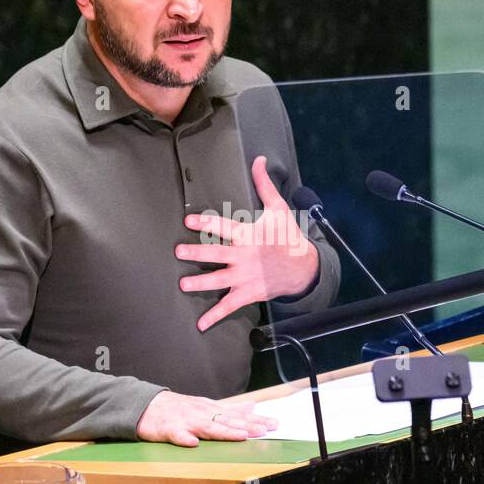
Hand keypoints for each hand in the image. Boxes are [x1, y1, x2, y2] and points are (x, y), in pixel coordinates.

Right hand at [136, 391, 278, 446]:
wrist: (146, 405)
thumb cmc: (178, 408)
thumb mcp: (207, 405)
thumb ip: (230, 408)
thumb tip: (252, 406)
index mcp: (211, 410)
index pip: (238, 415)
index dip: (256, 420)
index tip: (274, 424)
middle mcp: (202, 414)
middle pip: (227, 420)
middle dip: (247, 425)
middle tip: (265, 430)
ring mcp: (185, 421)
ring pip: (207, 427)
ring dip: (224, 431)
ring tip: (240, 436)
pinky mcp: (168, 430)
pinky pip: (177, 435)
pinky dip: (184, 439)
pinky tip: (192, 443)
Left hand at [175, 155, 318, 331]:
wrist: (304, 269)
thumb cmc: (287, 237)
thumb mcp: (278, 209)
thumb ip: (264, 185)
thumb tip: (259, 159)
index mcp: (249, 235)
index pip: (225, 226)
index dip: (206, 222)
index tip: (189, 220)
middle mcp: (245, 256)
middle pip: (217, 254)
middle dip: (197, 253)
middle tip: (179, 252)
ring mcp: (246, 277)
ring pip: (219, 280)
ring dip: (201, 283)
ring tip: (183, 284)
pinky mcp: (248, 293)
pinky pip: (229, 306)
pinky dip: (215, 316)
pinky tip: (200, 324)